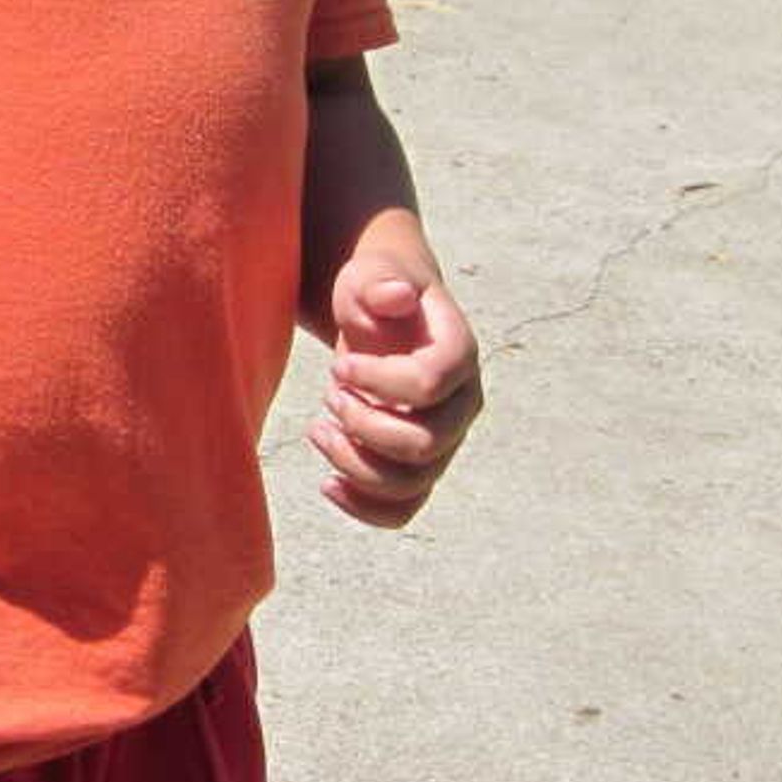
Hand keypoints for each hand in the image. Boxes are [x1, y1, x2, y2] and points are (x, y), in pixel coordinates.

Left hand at [310, 264, 479, 528]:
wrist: (382, 314)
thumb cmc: (374, 291)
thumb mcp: (370, 273)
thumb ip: (380, 281)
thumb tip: (395, 296)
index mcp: (458, 352)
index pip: (432, 383)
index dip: (380, 380)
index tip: (339, 365)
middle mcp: (462, 404)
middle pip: (424, 444)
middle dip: (365, 426)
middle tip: (330, 395)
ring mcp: (444, 439)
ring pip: (411, 483)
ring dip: (355, 464)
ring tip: (319, 429)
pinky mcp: (419, 465)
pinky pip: (403, 509)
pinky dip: (364, 507)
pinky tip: (327, 484)